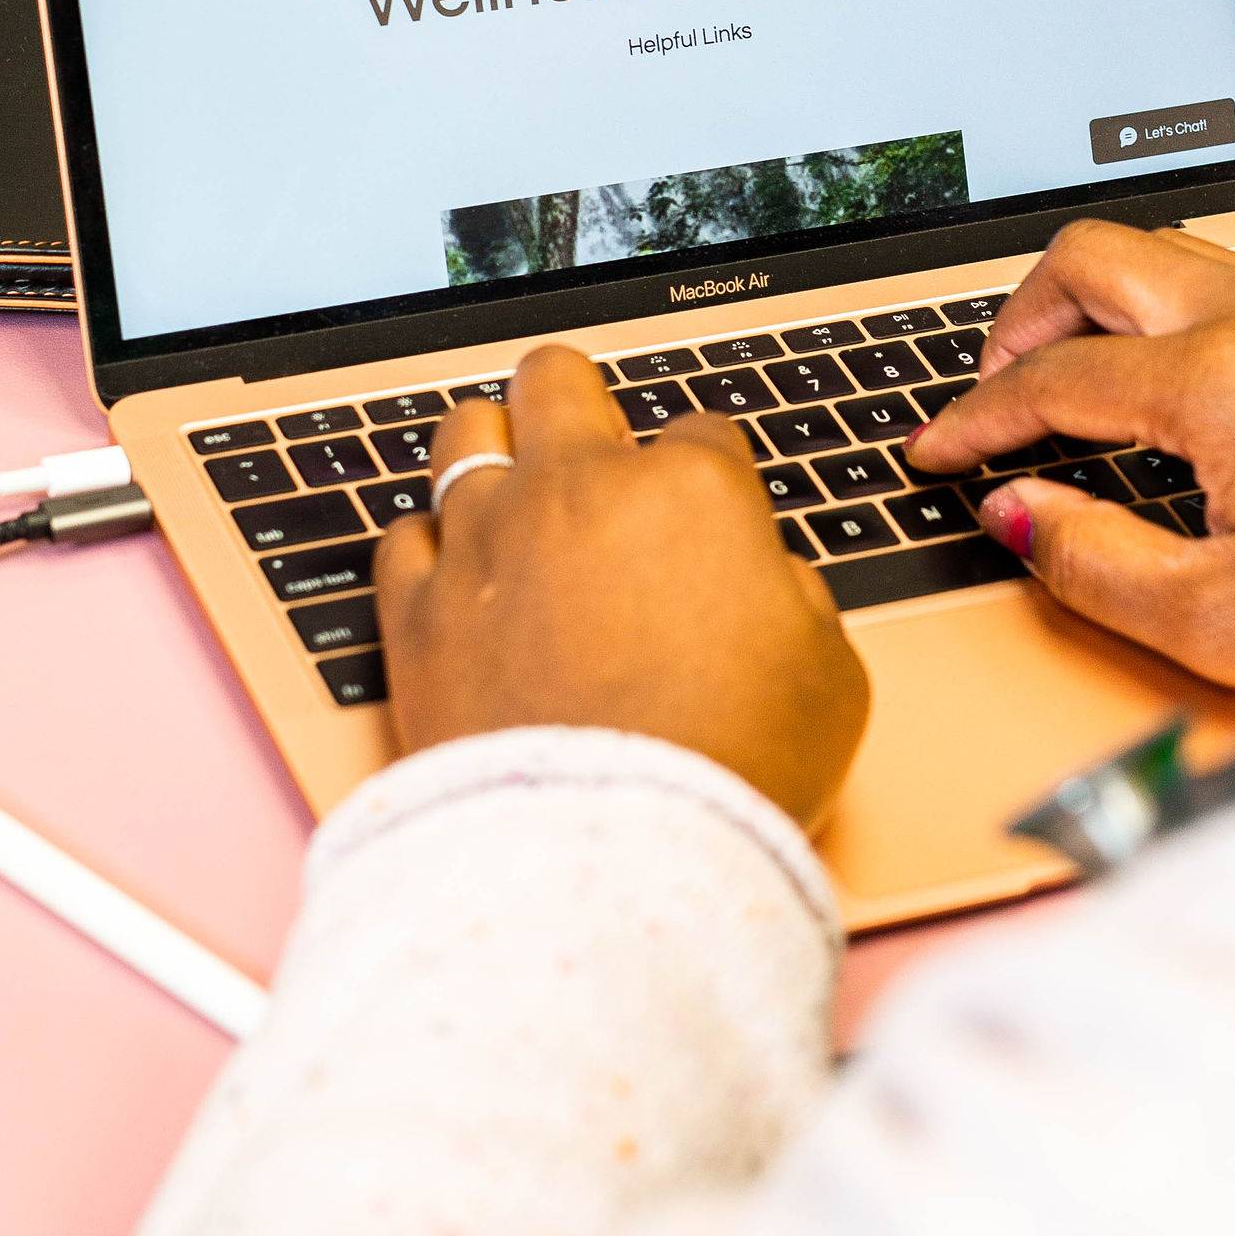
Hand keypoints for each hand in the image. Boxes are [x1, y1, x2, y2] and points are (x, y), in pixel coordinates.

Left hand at [376, 345, 869, 827]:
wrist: (609, 857)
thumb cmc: (729, 770)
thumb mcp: (830, 678)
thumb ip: (794, 597)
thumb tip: (764, 582)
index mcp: (690, 492)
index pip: (701, 434)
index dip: (710, 477)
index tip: (707, 521)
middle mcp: (577, 492)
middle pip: (557, 379)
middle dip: (578, 401)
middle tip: (590, 445)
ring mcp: (485, 542)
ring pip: (464, 432)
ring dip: (494, 453)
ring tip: (513, 495)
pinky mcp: (415, 608)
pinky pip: (404, 535)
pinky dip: (432, 547)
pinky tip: (461, 577)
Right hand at [907, 222, 1234, 703]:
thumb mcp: (1220, 621)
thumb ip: (1093, 563)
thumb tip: (1019, 516)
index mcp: (1218, 380)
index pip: (1053, 377)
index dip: (976, 419)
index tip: (935, 453)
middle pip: (1096, 257)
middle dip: (1022, 318)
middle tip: (993, 394)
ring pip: (1163, 254)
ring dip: (1095, 304)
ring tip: (1065, 386)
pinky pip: (1219, 284)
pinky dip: (1157, 316)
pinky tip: (1154, 393)